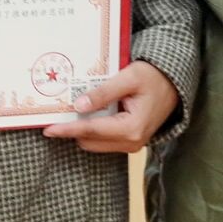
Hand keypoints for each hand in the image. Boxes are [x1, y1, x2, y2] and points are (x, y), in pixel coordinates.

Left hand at [42, 61, 179, 155]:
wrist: (174, 84)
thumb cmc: (154, 77)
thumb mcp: (128, 78)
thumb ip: (104, 93)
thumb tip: (79, 106)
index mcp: (130, 128)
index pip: (90, 131)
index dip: (67, 129)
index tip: (48, 129)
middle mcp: (131, 142)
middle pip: (90, 141)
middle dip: (73, 129)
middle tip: (59, 112)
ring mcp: (132, 144)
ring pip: (95, 143)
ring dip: (82, 130)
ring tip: (74, 111)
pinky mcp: (130, 141)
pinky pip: (104, 140)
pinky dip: (93, 130)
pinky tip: (89, 114)